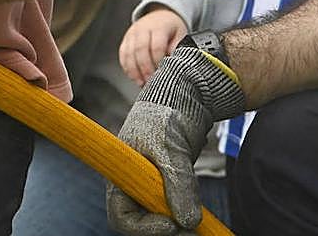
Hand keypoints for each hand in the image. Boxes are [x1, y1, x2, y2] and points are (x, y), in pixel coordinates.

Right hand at [106, 46, 245, 234]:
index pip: (121, 217)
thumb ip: (178, 186)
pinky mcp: (167, 184)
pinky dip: (184, 215)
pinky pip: (173, 209)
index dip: (144, 227)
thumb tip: (188, 222)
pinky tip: (197, 214)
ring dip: (177, 223)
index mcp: (120, 175)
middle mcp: (131, 184)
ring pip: (159, 218)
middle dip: (164, 228)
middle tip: (191, 229)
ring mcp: (150, 185)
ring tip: (196, 221)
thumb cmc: (166, 115)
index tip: (172, 224)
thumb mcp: (170, 150)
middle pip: (140, 222)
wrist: (184, 95)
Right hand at [119, 7, 188, 86]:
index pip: (156, 46)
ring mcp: (131, 34)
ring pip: (129, 53)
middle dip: (145, 68)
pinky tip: (133, 76)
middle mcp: (142, 29)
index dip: (158, 61)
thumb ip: (178, 48)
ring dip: (134, 70)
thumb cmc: (171, 27)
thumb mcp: (180, 34)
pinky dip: (127, 67)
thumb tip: (174, 62)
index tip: (162, 73)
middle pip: (140, 50)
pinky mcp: (125, 40)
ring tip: (141, 83)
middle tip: (150, 82)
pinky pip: (123, 54)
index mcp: (158, 26)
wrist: (159, 15)